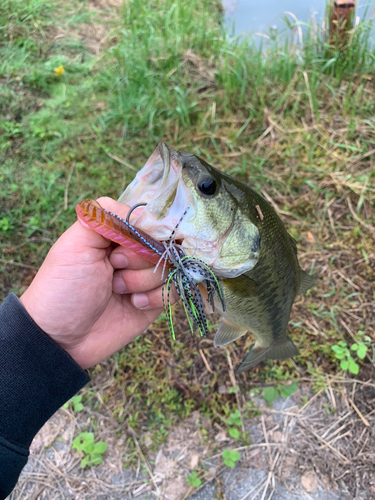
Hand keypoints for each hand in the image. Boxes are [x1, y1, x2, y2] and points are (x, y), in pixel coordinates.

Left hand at [20, 197, 176, 368]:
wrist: (61, 339)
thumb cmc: (63, 288)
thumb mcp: (76, 244)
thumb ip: (106, 216)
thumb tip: (145, 213)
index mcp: (113, 233)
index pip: (147, 219)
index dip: (141, 233)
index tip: (118, 249)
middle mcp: (132, 252)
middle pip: (162, 242)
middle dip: (139, 258)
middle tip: (113, 270)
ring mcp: (145, 276)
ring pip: (170, 266)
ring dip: (143, 280)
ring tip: (117, 291)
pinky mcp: (154, 300)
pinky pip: (174, 289)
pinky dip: (155, 297)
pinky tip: (133, 305)